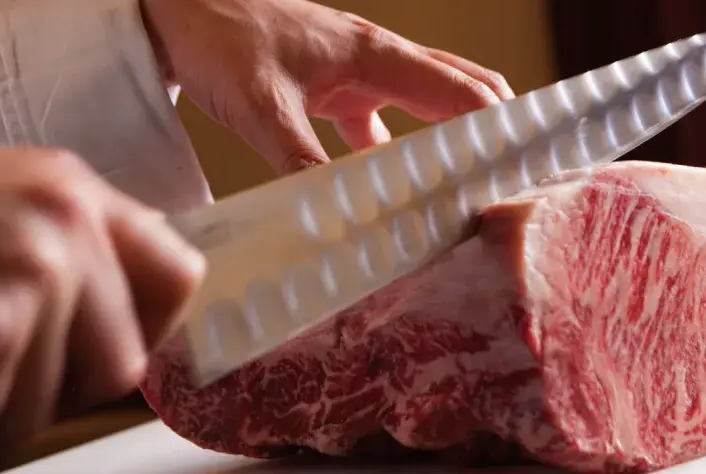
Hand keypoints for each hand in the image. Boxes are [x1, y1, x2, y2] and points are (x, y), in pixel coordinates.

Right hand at [0, 149, 204, 445]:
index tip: (110, 352)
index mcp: (72, 191)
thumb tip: (137, 326)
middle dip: (58, 389)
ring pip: (51, 403)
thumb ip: (69, 250)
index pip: (180, 276)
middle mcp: (63, 223)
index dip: (151, 331)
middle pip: (121, 362)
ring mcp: (29, 270)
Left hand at [140, 0, 515, 173]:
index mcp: (376, 56)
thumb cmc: (221, 38)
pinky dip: (398, 151)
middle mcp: (379, 59)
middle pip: (462, 87)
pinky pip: (383, 121)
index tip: (525, 164)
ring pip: (428, 101)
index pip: (460, 93)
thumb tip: (341, 220)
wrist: (179, 7)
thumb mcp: (262, 107)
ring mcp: (359, 71)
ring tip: (472, 182)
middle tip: (519, 171)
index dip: (499, 127)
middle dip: (496, 124)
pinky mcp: (335, 87)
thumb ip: (304, 162)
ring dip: (453, 137)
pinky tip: (392, 188)